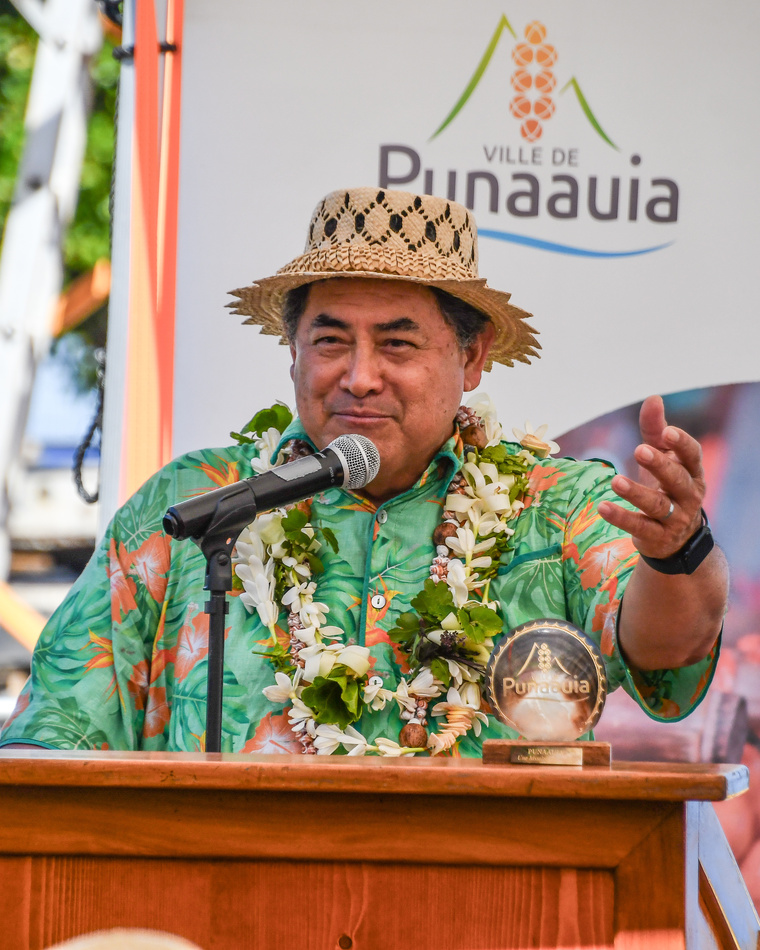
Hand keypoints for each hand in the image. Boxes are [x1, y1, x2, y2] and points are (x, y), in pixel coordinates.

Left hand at [597, 395, 704, 558]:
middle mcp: (688, 495)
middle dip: (659, 465)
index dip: (681, 444)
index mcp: (692, 472)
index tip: (667, 432)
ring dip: (636, 493)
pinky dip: (621, 517)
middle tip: (640, 450)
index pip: (692, 455)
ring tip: (616, 481)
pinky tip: (603, 507)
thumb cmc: (667, 487)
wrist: (677, 539)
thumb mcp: (663, 459)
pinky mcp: (657, 537)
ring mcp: (675, 518)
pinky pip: (639, 526)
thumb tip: (653, 398)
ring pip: (657, 505)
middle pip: (676, 479)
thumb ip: (655, 431)